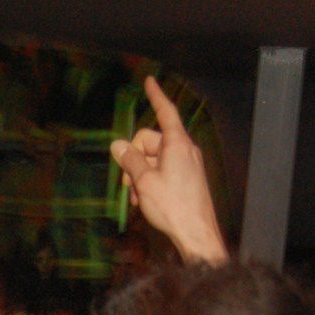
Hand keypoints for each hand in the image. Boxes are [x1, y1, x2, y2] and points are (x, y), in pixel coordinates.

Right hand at [109, 76, 227, 264]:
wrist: (197, 233)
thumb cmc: (172, 206)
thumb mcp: (144, 182)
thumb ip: (130, 161)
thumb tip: (117, 145)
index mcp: (177, 144)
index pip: (165, 112)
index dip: (156, 96)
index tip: (149, 81)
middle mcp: (185, 150)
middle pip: (151, 141)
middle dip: (134, 157)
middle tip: (126, 183)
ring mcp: (188, 165)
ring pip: (155, 159)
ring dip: (140, 175)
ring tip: (136, 198)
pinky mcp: (188, 179)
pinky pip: (164, 171)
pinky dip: (151, 181)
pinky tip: (144, 201)